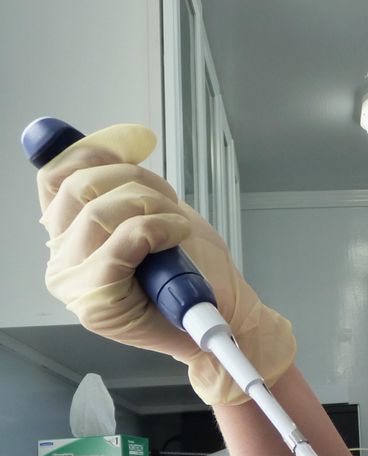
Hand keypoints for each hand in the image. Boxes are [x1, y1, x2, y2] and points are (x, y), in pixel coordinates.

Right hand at [36, 124, 295, 404]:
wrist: (224, 315)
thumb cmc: (192, 269)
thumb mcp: (158, 210)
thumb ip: (126, 180)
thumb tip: (122, 140)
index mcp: (65, 234)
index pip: (55, 177)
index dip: (94, 150)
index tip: (137, 143)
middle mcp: (60, 260)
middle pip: (80, 188)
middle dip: (136, 182)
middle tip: (169, 202)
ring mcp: (73, 284)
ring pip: (102, 212)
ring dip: (153, 206)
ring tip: (176, 226)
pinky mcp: (97, 303)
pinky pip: (124, 240)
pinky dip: (159, 228)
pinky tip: (178, 237)